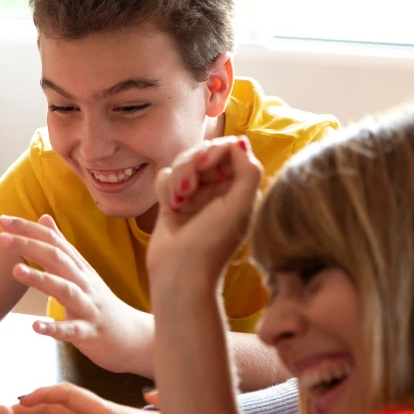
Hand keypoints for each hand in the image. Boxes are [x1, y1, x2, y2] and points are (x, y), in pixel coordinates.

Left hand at [0, 215, 153, 373]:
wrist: (133, 337)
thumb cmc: (100, 304)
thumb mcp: (81, 271)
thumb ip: (61, 247)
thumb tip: (44, 218)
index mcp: (78, 267)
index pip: (53, 241)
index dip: (29, 229)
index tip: (2, 220)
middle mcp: (83, 282)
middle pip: (57, 259)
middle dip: (29, 246)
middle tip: (1, 238)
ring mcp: (88, 307)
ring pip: (65, 290)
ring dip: (41, 279)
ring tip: (16, 271)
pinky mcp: (90, 333)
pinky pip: (72, 330)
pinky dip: (55, 328)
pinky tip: (36, 327)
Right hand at [147, 136, 263, 285]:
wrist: (179, 273)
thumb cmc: (212, 243)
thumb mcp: (240, 206)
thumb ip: (248, 170)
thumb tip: (239, 141)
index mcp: (240, 188)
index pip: (228, 148)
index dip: (214, 150)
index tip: (204, 164)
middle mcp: (219, 188)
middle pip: (203, 151)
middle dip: (191, 165)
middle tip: (188, 188)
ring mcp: (195, 194)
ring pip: (181, 162)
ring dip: (177, 179)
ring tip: (178, 203)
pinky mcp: (173, 200)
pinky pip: (165, 176)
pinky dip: (165, 190)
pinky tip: (170, 209)